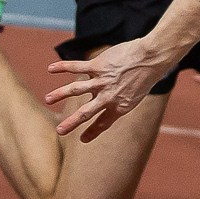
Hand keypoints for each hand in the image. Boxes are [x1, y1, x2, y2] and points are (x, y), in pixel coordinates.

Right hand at [45, 41, 168, 141]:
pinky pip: (76, 67)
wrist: (151, 58)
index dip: (93, 132)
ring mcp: (102, 81)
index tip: (83, 140)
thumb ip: (117, 98)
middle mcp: (108, 97)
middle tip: (59, 131)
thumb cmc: (145, 75)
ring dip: (60, 94)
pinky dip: (62, 67)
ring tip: (47, 100)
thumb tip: (102, 97)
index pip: (103, 123)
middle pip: (86, 113)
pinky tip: (50, 69)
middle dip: (72, 123)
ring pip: (76, 89)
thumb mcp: (135, 94)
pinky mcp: (98, 66)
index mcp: (119, 107)